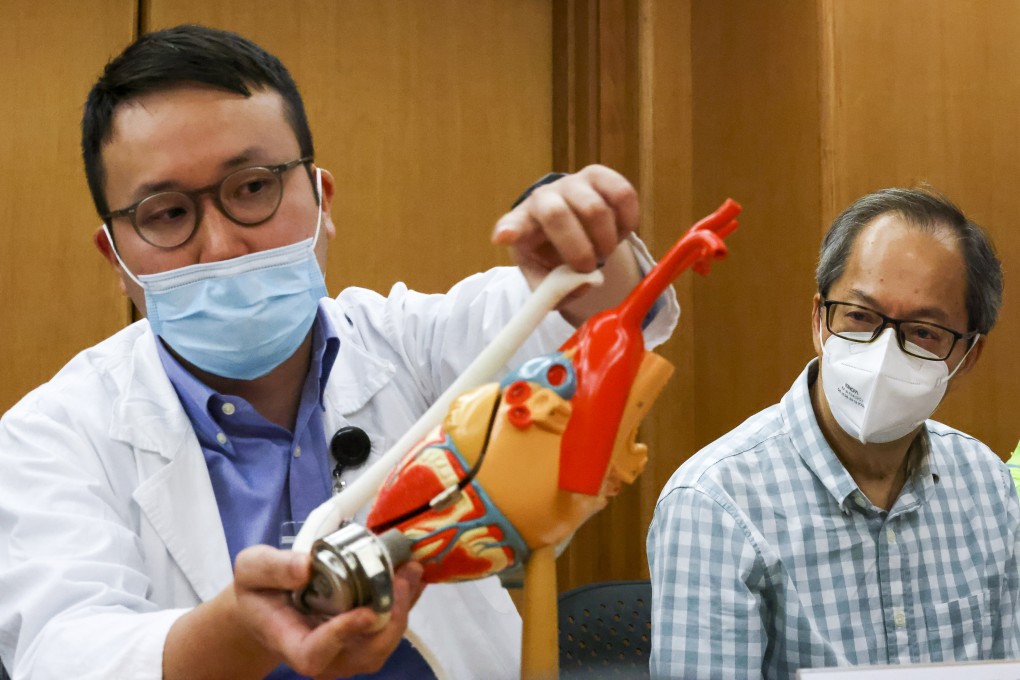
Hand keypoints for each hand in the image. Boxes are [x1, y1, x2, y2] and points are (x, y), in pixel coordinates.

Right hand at [233, 545, 424, 677]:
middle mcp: (325, 656)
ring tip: (411, 570)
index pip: (316, 654)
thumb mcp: (252, 569)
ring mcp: (347, 651)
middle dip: (390, 617)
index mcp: (291, 642)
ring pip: (384, 642)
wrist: (269, 606)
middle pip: (365, 654)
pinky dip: (406, 602)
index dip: (342, 636)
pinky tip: (412, 574)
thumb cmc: (259, 591)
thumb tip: (306, 567)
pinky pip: (391, 626)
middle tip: (401, 578)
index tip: (365, 611)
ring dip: (403, 607)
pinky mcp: (363, 637)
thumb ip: (273, 568)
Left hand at [493, 165, 642, 324]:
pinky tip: (620, 233)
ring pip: (595, 210)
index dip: (509, 229)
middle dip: (578, 249)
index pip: (512, 224)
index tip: (504, 237)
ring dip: (606, 240)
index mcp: (523, 223)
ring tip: (604, 251)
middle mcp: (544, 197)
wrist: (575, 224)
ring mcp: (573, 183)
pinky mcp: (601, 176)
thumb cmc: (555, 252)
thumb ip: (556, 290)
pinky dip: (627, 222)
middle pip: (557, 214)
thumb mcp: (546, 276)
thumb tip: (582, 285)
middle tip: (588, 267)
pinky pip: (623, 195)